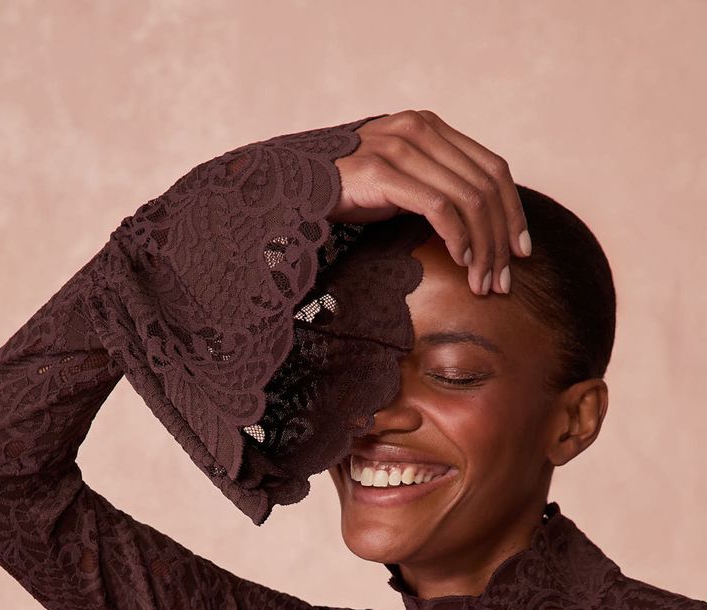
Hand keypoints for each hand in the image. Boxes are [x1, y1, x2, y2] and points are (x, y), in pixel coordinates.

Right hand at [329, 109, 531, 295]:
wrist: (289, 188)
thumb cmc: (346, 192)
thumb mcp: (400, 184)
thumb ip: (436, 188)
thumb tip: (479, 226)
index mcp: (430, 126)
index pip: (493, 168)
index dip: (514, 212)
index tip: (521, 252)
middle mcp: (419, 128)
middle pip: (486, 185)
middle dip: (501, 239)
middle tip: (504, 280)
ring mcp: (400, 146)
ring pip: (467, 198)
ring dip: (482, 247)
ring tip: (483, 282)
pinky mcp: (382, 172)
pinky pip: (438, 206)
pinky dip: (457, 237)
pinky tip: (461, 262)